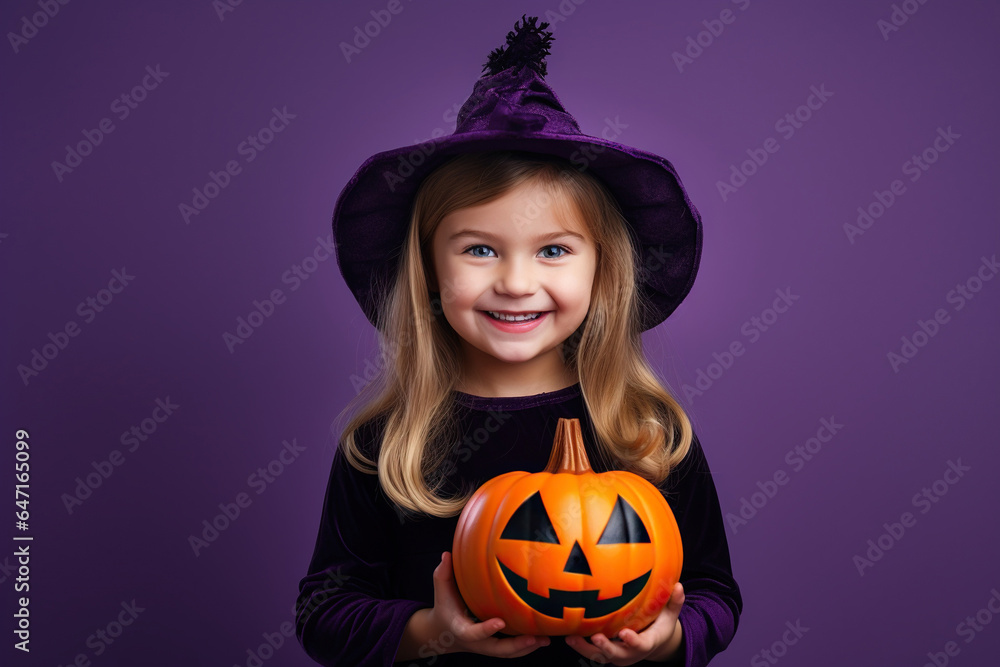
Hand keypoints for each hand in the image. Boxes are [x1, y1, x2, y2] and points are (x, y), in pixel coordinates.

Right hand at [426, 551, 549, 658]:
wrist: (446, 632)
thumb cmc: (446, 607)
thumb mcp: (441, 591)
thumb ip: (443, 573)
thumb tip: (446, 554)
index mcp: (462, 630)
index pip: (473, 633)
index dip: (486, 630)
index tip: (500, 622)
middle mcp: (477, 642)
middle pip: (497, 650)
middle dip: (516, 646)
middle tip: (534, 638)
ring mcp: (487, 646)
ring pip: (508, 653)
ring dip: (526, 648)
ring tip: (545, 639)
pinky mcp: (496, 645)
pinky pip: (513, 650)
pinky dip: (527, 646)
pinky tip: (543, 637)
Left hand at [565, 582, 684, 664]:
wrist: (652, 644)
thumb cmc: (660, 625)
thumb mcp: (670, 615)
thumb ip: (674, 602)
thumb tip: (678, 585)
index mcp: (647, 643)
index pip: (641, 645)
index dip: (633, 641)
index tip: (625, 634)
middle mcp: (630, 653)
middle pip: (617, 655)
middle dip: (606, 647)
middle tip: (595, 638)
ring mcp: (617, 654)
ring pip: (600, 656)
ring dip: (585, 648)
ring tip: (572, 638)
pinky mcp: (605, 653)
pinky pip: (592, 652)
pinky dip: (580, 645)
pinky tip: (568, 635)